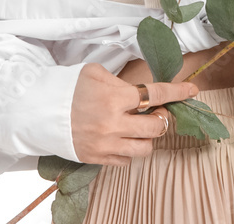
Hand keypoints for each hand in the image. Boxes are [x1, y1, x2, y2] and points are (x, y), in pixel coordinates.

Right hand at [70, 63, 198, 165]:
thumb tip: (141, 91)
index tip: (193, 91)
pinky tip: (123, 137)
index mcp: (115, 97)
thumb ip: (122, 81)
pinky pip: (126, 161)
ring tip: (140, 126)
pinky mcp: (97, 158)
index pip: (156, 95)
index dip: (178, 93)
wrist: (41, 111)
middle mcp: (113, 124)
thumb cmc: (70, 86)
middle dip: (162, 117)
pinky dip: (130, 150)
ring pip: (145, 149)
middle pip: (156, 127)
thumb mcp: (97, 72)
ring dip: (148, 136)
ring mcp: (106, 144)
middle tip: (156, 110)